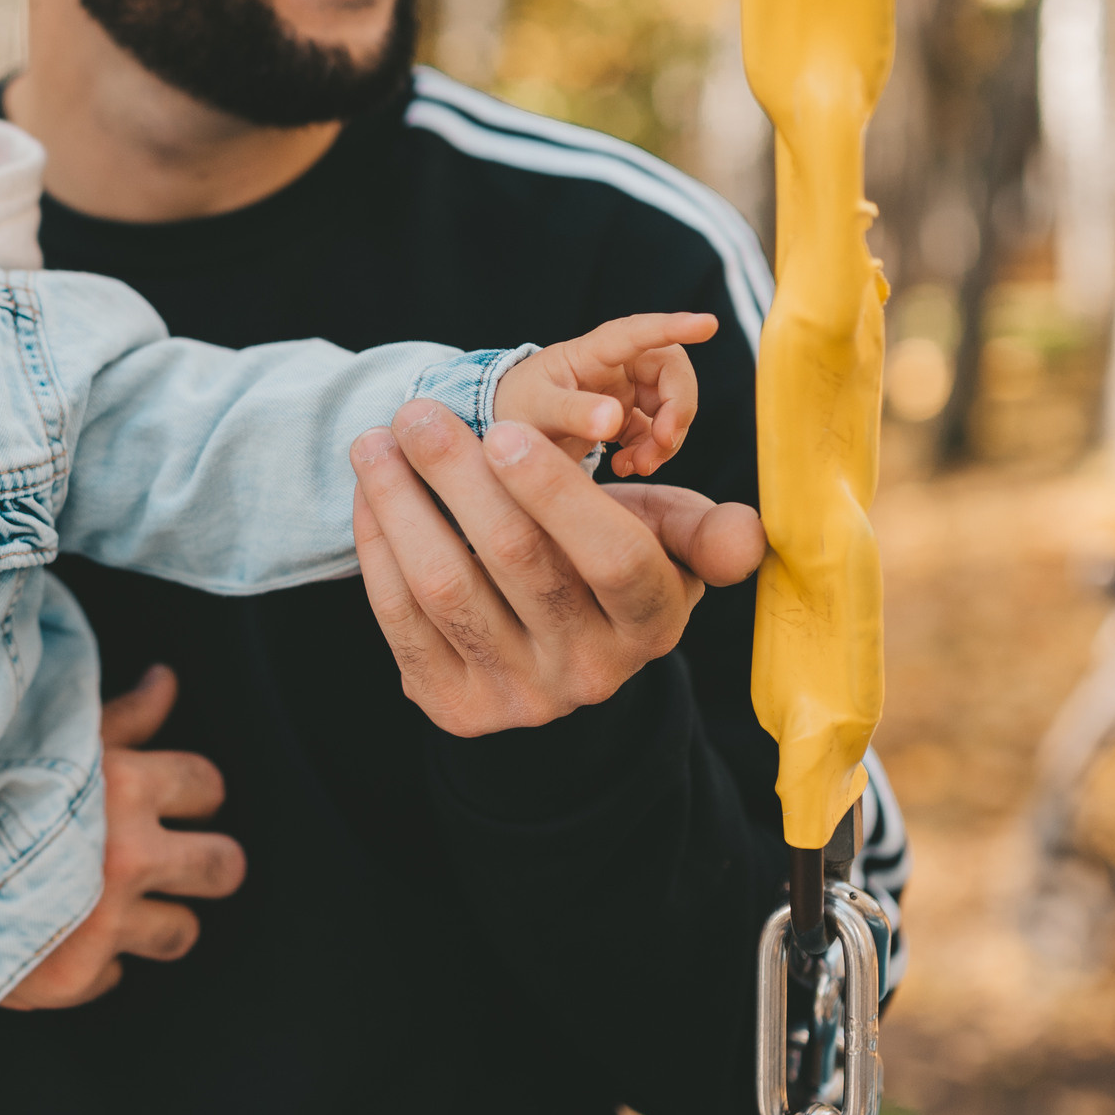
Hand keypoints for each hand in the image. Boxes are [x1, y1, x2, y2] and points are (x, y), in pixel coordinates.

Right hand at [2, 665, 245, 1008]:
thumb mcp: (52, 740)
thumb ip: (121, 718)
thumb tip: (166, 680)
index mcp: (127, 787)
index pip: (207, 785)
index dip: (197, 793)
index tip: (181, 801)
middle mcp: (128, 857)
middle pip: (222, 867)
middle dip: (212, 864)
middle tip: (185, 862)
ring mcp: (105, 922)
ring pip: (180, 931)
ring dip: (158, 920)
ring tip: (117, 903)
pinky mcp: (77, 977)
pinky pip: (117, 973)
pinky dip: (96, 958)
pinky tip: (59, 932)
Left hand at [351, 402, 764, 735]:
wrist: (561, 657)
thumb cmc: (615, 563)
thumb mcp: (672, 544)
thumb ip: (706, 530)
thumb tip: (744, 535)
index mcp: (649, 623)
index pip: (612, 557)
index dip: (555, 491)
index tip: (501, 425)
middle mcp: (587, 671)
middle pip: (517, 561)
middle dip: (458, 474)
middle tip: (418, 409)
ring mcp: (517, 694)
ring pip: (446, 588)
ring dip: (401, 503)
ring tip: (376, 440)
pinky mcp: (453, 705)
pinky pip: (401, 618)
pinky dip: (378, 545)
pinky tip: (370, 491)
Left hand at [491, 311, 716, 477]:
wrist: (506, 430)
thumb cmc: (517, 408)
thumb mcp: (536, 411)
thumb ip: (571, 413)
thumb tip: (613, 419)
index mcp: (592, 352)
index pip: (639, 332)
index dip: (674, 326)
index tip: (708, 324)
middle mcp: (616, 365)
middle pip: (671, 372)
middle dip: (678, 408)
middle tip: (664, 443)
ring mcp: (625, 389)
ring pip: (671, 405)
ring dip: (667, 437)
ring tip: (637, 465)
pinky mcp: (627, 415)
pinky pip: (657, 430)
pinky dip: (652, 451)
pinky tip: (626, 467)